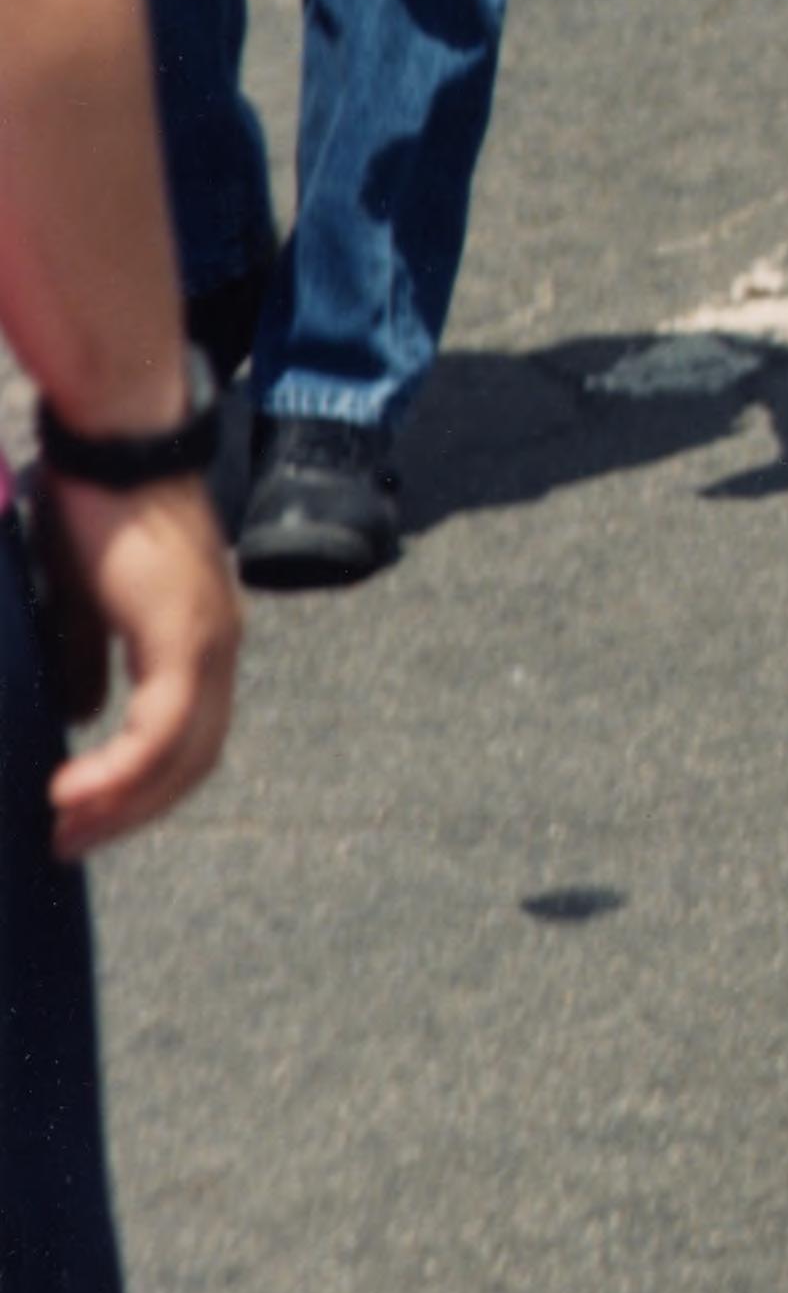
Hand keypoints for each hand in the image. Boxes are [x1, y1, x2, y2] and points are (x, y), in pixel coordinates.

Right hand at [38, 475, 238, 856]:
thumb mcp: (84, 604)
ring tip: (64, 829)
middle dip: (131, 813)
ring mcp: (209, 638)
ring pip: (183, 753)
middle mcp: (219, 645)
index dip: (141, 789)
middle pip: (192, 761)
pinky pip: (162, 725)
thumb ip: (88, 660)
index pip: (188, 740)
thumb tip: (81, 717)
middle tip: (69, 844)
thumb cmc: (95, 514)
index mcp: (199, 640)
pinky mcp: (183, 631)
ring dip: (124, 803)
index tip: (85, 822)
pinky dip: (120, 768)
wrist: (115, 448)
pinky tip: (72, 791)